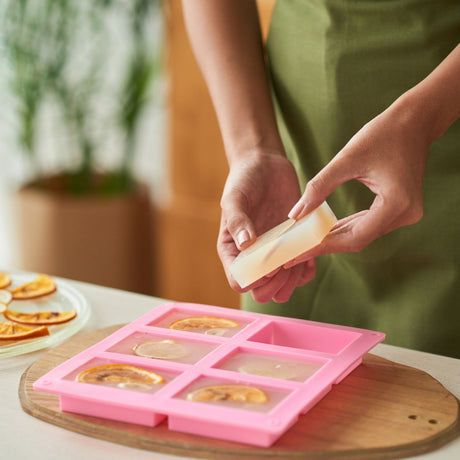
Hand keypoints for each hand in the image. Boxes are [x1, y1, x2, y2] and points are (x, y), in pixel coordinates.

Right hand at [218, 150, 316, 302]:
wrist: (265, 165)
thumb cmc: (244, 180)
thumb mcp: (235, 197)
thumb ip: (237, 220)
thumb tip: (245, 245)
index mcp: (233, 250)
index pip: (239, 281)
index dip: (255, 279)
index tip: (269, 263)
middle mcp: (253, 257)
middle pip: (261, 292)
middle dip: (275, 286)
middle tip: (286, 265)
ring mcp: (274, 254)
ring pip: (282, 287)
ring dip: (292, 282)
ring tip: (299, 259)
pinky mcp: (292, 246)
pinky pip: (301, 271)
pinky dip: (307, 268)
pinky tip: (310, 252)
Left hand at [285, 100, 429, 266]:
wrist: (414, 121)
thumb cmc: (382, 134)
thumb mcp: (346, 159)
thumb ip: (319, 187)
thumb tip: (295, 215)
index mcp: (397, 204)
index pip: (354, 237)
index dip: (324, 246)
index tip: (299, 252)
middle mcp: (406, 214)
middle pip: (358, 240)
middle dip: (325, 244)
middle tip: (296, 252)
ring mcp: (406, 214)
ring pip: (363, 235)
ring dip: (334, 237)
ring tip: (306, 242)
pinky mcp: (400, 209)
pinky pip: (369, 225)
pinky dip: (347, 227)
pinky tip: (326, 229)